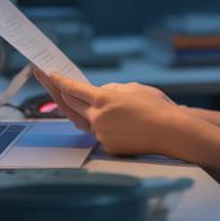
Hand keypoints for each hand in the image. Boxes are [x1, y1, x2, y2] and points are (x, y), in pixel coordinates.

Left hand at [35, 71, 182, 155]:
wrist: (170, 131)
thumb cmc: (155, 106)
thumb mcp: (133, 88)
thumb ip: (112, 90)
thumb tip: (101, 93)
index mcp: (103, 99)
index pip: (73, 89)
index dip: (59, 81)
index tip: (49, 74)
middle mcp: (97, 117)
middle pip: (70, 105)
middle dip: (59, 93)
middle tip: (51, 82)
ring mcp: (101, 134)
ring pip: (87, 120)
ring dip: (88, 112)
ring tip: (101, 106)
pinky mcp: (108, 147)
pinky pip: (100, 133)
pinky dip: (105, 125)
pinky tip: (122, 122)